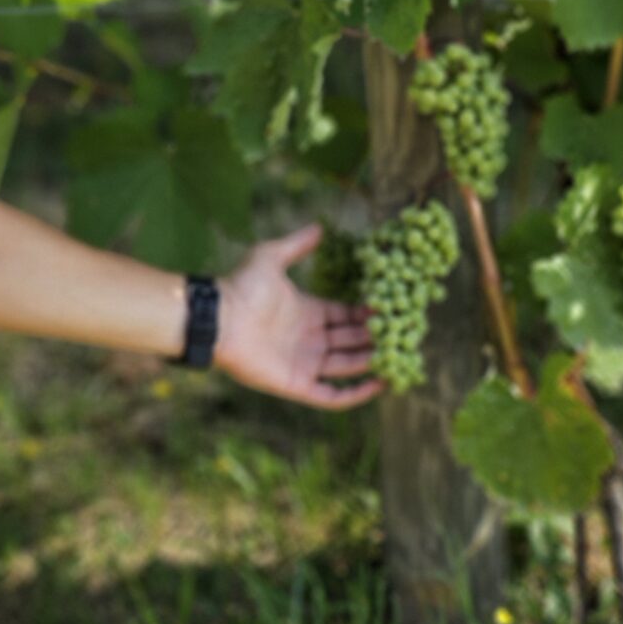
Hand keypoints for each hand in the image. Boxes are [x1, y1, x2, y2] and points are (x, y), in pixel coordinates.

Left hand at [212, 224, 380, 411]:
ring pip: (346, 366)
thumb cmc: (241, 287)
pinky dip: (355, 393)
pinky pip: (332, 396)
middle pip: (350, 341)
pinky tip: (379, 384)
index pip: (344, 315)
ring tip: (398, 355)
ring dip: (371, 362)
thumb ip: (297, 244)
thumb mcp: (271, 257)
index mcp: (306, 312)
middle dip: (374, 337)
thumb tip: (320, 227)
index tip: (392, 306)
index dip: (366, 313)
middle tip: (403, 330)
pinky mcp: (298, 385)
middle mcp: (308, 339)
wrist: (219, 318)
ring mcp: (304, 363)